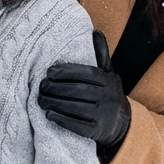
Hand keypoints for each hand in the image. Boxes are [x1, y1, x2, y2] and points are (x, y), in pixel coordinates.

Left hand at [38, 30, 130, 149]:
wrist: (123, 124)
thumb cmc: (108, 94)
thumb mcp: (108, 74)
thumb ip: (100, 55)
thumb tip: (95, 32)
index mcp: (109, 81)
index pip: (86, 74)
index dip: (66, 71)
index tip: (49, 71)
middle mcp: (107, 97)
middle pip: (77, 90)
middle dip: (56, 88)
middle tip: (41, 86)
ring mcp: (103, 115)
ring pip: (74, 107)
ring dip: (54, 103)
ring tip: (40, 99)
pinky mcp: (96, 131)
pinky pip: (76, 125)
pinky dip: (60, 119)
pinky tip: (48, 114)